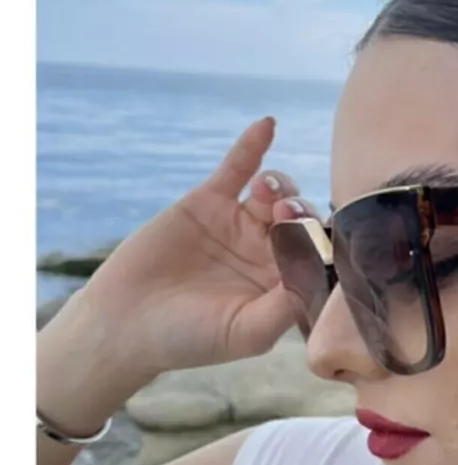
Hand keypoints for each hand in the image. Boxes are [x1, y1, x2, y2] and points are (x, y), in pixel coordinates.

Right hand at [61, 118, 313, 377]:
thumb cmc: (189, 339)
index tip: (317, 240)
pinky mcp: (209, 202)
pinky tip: (266, 126)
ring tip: (268, 195)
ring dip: (281, 187)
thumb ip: (285, 306)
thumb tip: (319, 276)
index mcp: (284, 283)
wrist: (126, 322)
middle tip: (288, 215)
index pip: (319, 255)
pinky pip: (237, 168)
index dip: (324, 243)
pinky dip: (252, 147)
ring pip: (276, 192)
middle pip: (302, 218)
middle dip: (302, 212)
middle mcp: (268, 251)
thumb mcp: (247, 333)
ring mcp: (239, 223)